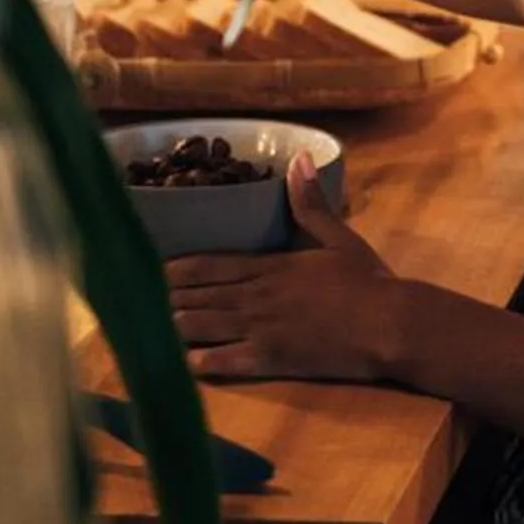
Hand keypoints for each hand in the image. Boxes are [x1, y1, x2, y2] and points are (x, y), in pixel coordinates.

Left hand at [166, 157, 404, 382]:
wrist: (390, 323)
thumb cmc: (368, 281)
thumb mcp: (339, 237)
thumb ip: (311, 203)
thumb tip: (299, 159)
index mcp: (271, 266)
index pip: (212, 264)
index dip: (178, 269)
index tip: (150, 269)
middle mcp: (257, 295)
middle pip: (199, 296)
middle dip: (167, 299)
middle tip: (134, 302)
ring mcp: (261, 328)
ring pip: (204, 326)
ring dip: (175, 327)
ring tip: (148, 329)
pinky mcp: (272, 359)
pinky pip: (227, 361)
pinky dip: (202, 363)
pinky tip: (181, 365)